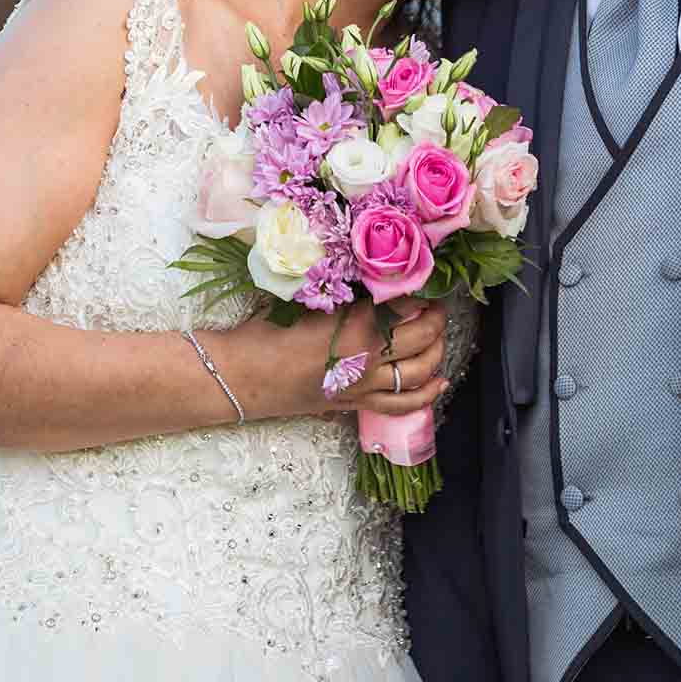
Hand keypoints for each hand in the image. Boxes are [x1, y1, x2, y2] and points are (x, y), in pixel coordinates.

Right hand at [222, 299, 447, 419]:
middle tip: (433, 303)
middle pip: (421, 335)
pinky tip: (440, 383)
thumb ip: (342, 294)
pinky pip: (402, 403)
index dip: (418, 289)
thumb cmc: (264, 333)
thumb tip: (368, 280)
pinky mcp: (356, 404)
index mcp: (355, 324)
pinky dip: (426, 395)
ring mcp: (365, 384)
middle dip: (435, 317)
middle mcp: (368, 356)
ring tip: (436, 334)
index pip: (404, 303)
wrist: (240, 376)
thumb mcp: (305, 300)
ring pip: (420, 370)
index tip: (421, 277)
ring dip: (436, 350)